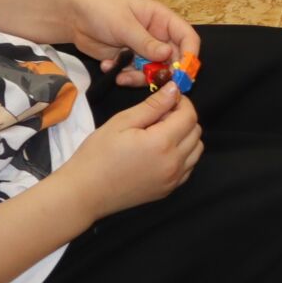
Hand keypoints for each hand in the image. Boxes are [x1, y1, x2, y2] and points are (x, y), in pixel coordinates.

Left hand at [60, 0, 200, 86]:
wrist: (72, 16)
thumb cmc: (101, 9)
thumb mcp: (124, 24)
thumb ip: (146, 42)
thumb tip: (169, 54)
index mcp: (162, 20)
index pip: (187, 37)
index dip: (190, 54)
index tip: (184, 72)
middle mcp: (157, 36)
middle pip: (174, 59)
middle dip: (164, 73)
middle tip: (152, 82)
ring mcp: (143, 50)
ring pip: (154, 72)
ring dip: (140, 78)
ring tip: (121, 76)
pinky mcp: (129, 61)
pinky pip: (135, 75)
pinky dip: (124, 76)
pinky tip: (108, 66)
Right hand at [63, 84, 202, 218]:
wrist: (84, 193)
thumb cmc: (97, 155)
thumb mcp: (121, 122)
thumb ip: (152, 105)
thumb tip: (174, 89)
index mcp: (162, 143)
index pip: (190, 116)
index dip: (182, 102)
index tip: (168, 99)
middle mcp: (174, 162)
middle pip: (196, 132)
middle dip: (183, 118)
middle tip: (159, 116)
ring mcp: (173, 179)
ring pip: (196, 150)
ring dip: (186, 136)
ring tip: (160, 134)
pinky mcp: (168, 190)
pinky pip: (188, 167)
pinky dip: (183, 155)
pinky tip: (161, 152)